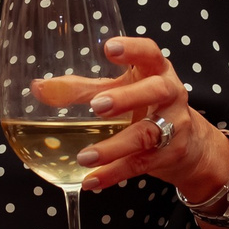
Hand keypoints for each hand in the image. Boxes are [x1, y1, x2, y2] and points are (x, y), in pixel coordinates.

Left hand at [39, 38, 228, 205]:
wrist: (189, 145)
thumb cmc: (147, 107)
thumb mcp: (119, 90)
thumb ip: (81, 89)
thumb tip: (38, 88)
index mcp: (156, 70)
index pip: (150, 52)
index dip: (132, 49)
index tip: (110, 48)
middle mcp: (170, 94)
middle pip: (155, 91)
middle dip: (127, 97)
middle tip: (97, 106)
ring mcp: (174, 125)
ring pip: (147, 134)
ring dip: (114, 146)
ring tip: (84, 156)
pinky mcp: (171, 154)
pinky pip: (140, 164)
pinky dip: (114, 173)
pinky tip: (91, 180)